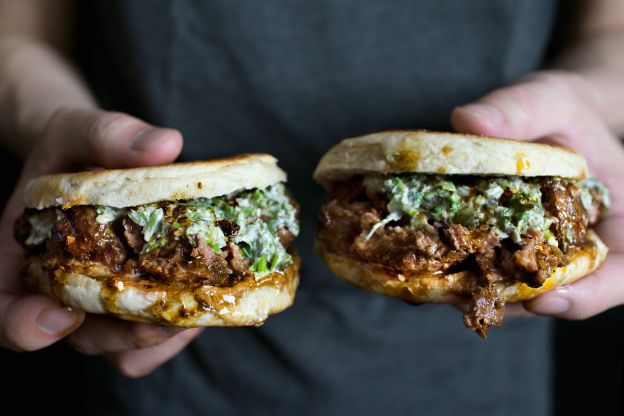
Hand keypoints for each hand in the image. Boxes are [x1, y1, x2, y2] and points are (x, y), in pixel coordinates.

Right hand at [0, 107, 202, 376]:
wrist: (98, 162)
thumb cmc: (77, 150)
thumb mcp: (82, 131)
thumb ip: (109, 135)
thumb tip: (167, 145)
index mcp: (20, 258)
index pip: (3, 310)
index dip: (22, 326)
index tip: (60, 316)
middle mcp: (58, 292)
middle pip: (78, 339)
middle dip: (120, 335)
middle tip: (163, 318)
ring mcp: (100, 306)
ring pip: (121, 351)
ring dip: (159, 340)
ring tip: (196, 307)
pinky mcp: (137, 308)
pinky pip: (153, 344)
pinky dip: (176, 334)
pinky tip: (202, 299)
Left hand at [451, 70, 623, 319]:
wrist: (551, 118)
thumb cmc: (562, 109)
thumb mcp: (549, 99)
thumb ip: (518, 109)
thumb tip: (466, 121)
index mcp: (621, 223)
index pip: (619, 277)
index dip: (586, 296)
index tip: (542, 300)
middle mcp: (584, 249)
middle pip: (558, 293)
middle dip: (509, 299)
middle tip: (459, 297)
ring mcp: (544, 255)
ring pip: (517, 290)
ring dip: (477, 291)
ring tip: (431, 286)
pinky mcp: (508, 251)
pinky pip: (490, 270)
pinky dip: (461, 270)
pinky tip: (425, 262)